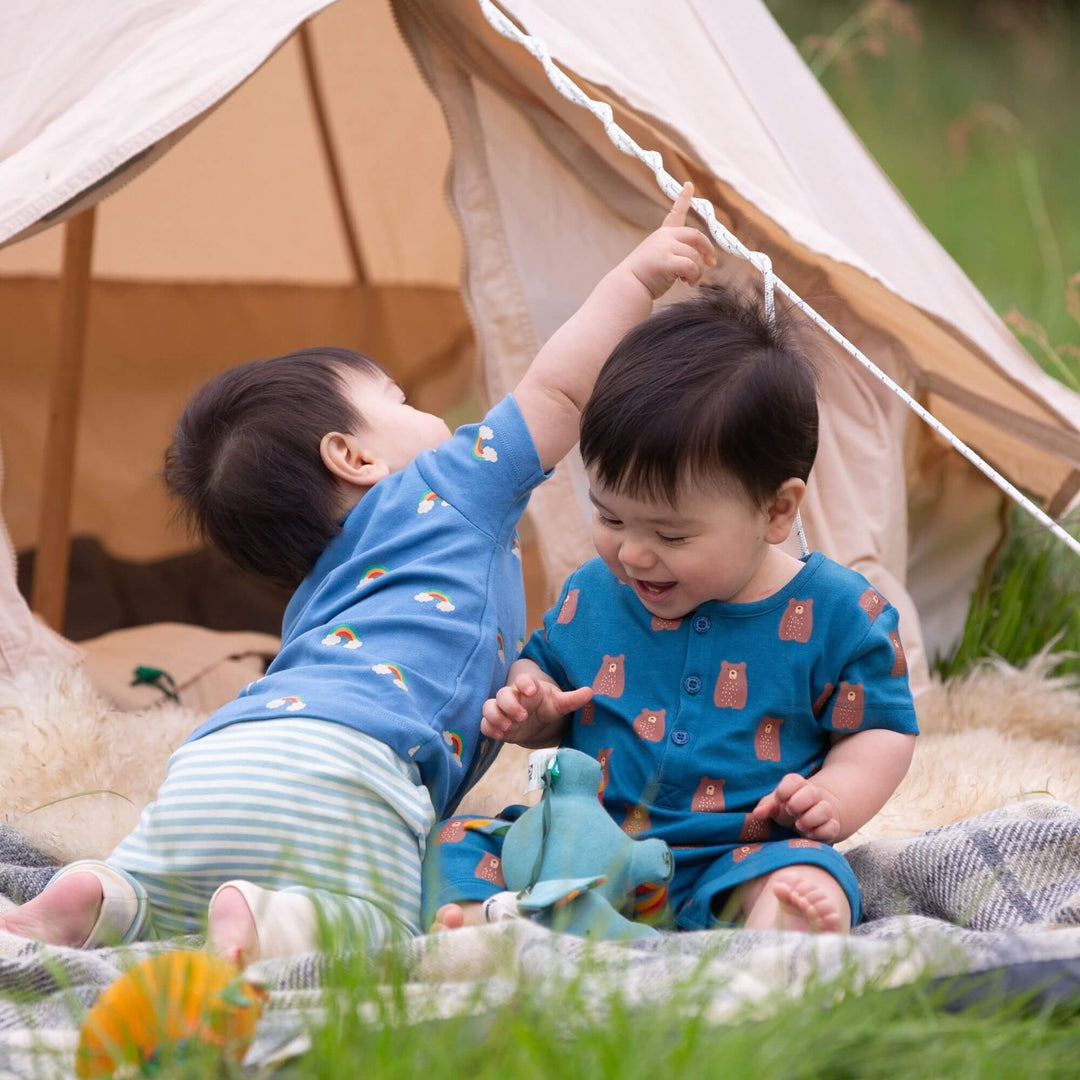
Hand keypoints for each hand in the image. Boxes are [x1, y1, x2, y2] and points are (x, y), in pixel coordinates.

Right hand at [480, 673, 592, 742]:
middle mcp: (513, 697)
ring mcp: (502, 711)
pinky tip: (500, 737)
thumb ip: (572, 699)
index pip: (523, 679)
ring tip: (508, 727)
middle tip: (522, 716)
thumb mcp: (560, 703)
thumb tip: (590, 692)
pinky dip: (489, 729)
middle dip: (510, 705)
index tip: (531, 690)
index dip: (525, 683)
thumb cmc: (548, 707)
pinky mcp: (497, 724)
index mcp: (529, 688)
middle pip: (503, 694)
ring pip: (489, 707)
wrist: (537, 722)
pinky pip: (485, 724)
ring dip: (495, 716)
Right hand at [621, 181, 715, 299]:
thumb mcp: (661, 258)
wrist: (627, 286)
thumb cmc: (644, 276)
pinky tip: (687, 282)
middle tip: (711, 263)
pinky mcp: (666, 261)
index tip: (689, 185)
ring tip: (689, 281)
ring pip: (695, 255)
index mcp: (662, 235)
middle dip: (708, 249)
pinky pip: (691, 266)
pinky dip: (693, 276)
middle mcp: (664, 237)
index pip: (675, 213)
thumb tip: (705, 262)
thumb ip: (679, 254)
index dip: (684, 198)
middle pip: (696, 235)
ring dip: (698, 271)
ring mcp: (665, 247)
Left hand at [752, 773, 841, 841]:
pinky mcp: (833, 826)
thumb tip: (757, 813)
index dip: (785, 790)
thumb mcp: (776, 806)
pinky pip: (832, 827)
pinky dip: (820, 832)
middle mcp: (814, 795)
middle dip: (798, 803)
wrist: (814, 817)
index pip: (793, 780)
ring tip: (799, 826)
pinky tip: (809, 835)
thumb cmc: (789, 810)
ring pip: (824, 809)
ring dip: (810, 819)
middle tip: (791, 812)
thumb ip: (766, 807)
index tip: (780, 799)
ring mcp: (825, 810)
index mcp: (798, 786)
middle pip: (812, 792)